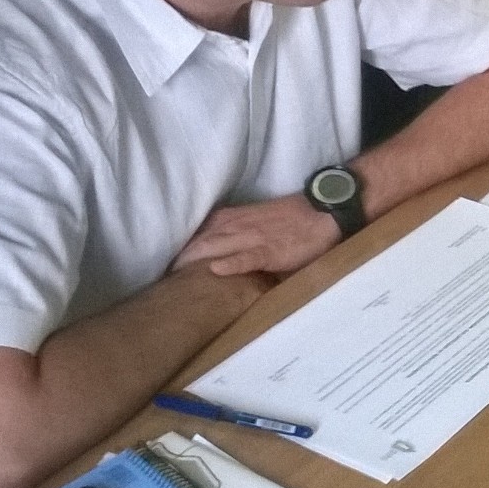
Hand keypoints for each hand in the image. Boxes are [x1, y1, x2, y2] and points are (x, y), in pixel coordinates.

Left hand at [171, 194, 340, 276]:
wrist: (326, 212)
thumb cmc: (297, 218)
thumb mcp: (264, 219)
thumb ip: (243, 231)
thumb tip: (223, 250)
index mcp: (238, 218)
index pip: (203, 229)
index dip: (185, 244)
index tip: (166, 258)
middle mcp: (241, 225)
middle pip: (203, 240)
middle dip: (181, 256)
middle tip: (162, 274)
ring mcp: (255, 237)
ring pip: (218, 246)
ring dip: (196, 259)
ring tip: (176, 275)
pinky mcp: (271, 251)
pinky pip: (247, 256)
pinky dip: (231, 263)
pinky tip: (216, 270)